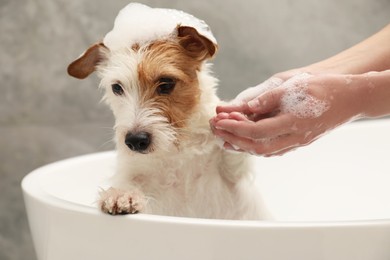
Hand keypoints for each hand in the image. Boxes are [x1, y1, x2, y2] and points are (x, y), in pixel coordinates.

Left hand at [211, 73, 365, 155]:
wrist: (352, 98)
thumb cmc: (325, 88)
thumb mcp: (296, 87)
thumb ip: (269, 98)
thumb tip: (246, 106)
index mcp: (293, 123)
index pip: (256, 131)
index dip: (234, 127)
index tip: (218, 121)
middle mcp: (294, 137)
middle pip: (257, 147)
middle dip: (233, 139)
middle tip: (215, 129)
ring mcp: (297, 142)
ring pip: (264, 151)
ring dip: (242, 145)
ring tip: (223, 136)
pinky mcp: (298, 141)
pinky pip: (272, 149)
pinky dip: (255, 146)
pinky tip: (244, 140)